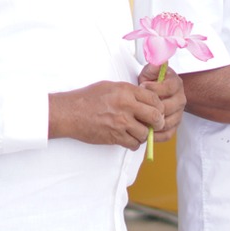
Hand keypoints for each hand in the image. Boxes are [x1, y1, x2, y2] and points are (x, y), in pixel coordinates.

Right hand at [49, 81, 163, 149]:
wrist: (70, 112)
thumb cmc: (87, 98)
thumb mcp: (110, 86)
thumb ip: (129, 92)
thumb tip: (144, 98)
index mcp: (126, 91)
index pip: (154, 99)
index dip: (159, 106)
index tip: (157, 110)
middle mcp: (126, 106)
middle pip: (155, 117)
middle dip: (158, 122)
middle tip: (155, 124)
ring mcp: (121, 123)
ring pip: (145, 133)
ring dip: (144, 134)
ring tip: (138, 131)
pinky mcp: (115, 137)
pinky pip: (133, 144)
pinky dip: (134, 143)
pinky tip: (129, 138)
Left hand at [139, 66, 185, 136]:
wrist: (158, 94)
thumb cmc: (152, 83)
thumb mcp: (151, 71)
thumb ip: (154, 66)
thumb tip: (157, 60)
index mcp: (176, 84)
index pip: (168, 88)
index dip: (154, 88)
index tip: (142, 86)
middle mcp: (180, 99)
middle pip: (168, 107)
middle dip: (151, 108)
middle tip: (139, 107)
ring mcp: (179, 113)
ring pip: (169, 122)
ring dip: (154, 123)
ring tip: (140, 120)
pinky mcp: (175, 125)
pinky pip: (168, 134)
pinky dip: (157, 136)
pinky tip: (147, 132)